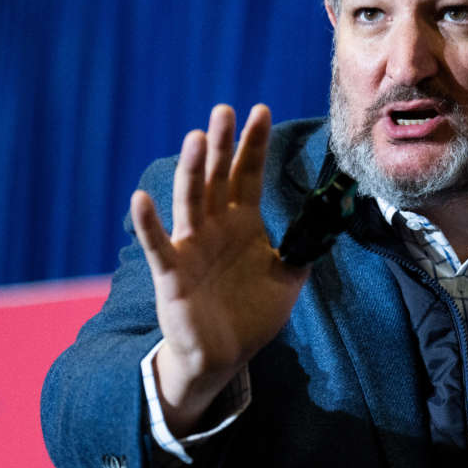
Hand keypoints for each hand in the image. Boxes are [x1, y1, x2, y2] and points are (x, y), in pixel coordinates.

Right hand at [131, 104, 307, 434]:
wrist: (223, 357)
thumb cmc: (251, 315)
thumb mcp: (288, 280)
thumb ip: (304, 250)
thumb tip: (327, 225)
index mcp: (242, 223)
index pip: (247, 174)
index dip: (253, 144)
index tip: (261, 110)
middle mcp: (214, 227)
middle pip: (217, 177)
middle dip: (223, 144)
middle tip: (225, 109)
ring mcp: (191, 247)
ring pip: (190, 201)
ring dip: (192, 170)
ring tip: (196, 139)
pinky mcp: (172, 273)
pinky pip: (158, 245)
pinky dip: (147, 223)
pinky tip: (141, 199)